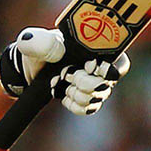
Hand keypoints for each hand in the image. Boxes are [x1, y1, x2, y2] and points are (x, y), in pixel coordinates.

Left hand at [0, 26, 129, 114]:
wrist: (31, 68)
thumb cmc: (38, 49)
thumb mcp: (34, 41)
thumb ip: (41, 42)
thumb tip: (59, 51)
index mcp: (97, 47)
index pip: (119, 64)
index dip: (105, 70)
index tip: (85, 67)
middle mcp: (103, 66)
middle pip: (106, 85)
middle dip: (83, 83)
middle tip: (67, 74)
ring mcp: (98, 84)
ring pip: (96, 99)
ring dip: (76, 94)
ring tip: (64, 83)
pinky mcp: (89, 98)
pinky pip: (88, 109)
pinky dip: (73, 104)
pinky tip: (65, 94)